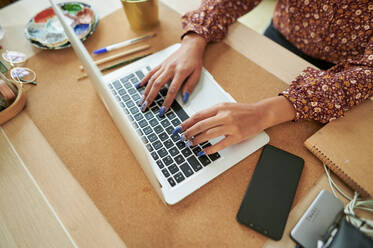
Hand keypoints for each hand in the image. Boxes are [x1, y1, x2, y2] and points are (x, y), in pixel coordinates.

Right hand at [137, 33, 206, 115]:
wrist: (191, 47)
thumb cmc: (194, 60)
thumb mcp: (197, 74)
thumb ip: (190, 86)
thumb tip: (184, 98)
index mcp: (180, 72)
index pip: (172, 90)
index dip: (167, 101)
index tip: (162, 110)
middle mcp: (170, 69)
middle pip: (157, 85)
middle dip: (150, 97)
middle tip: (145, 107)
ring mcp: (164, 66)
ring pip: (152, 79)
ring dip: (145, 91)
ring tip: (141, 101)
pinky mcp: (161, 64)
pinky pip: (151, 72)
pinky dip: (144, 79)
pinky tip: (139, 86)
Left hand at [173, 96, 295, 154]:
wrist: (260, 113)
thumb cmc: (242, 111)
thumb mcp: (225, 107)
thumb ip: (212, 113)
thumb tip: (195, 122)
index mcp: (220, 106)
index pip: (199, 115)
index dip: (187, 122)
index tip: (179, 128)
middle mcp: (224, 115)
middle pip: (201, 125)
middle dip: (189, 132)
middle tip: (182, 138)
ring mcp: (231, 126)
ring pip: (209, 134)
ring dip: (197, 140)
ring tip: (190, 144)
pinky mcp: (237, 136)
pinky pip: (220, 144)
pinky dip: (210, 149)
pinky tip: (204, 151)